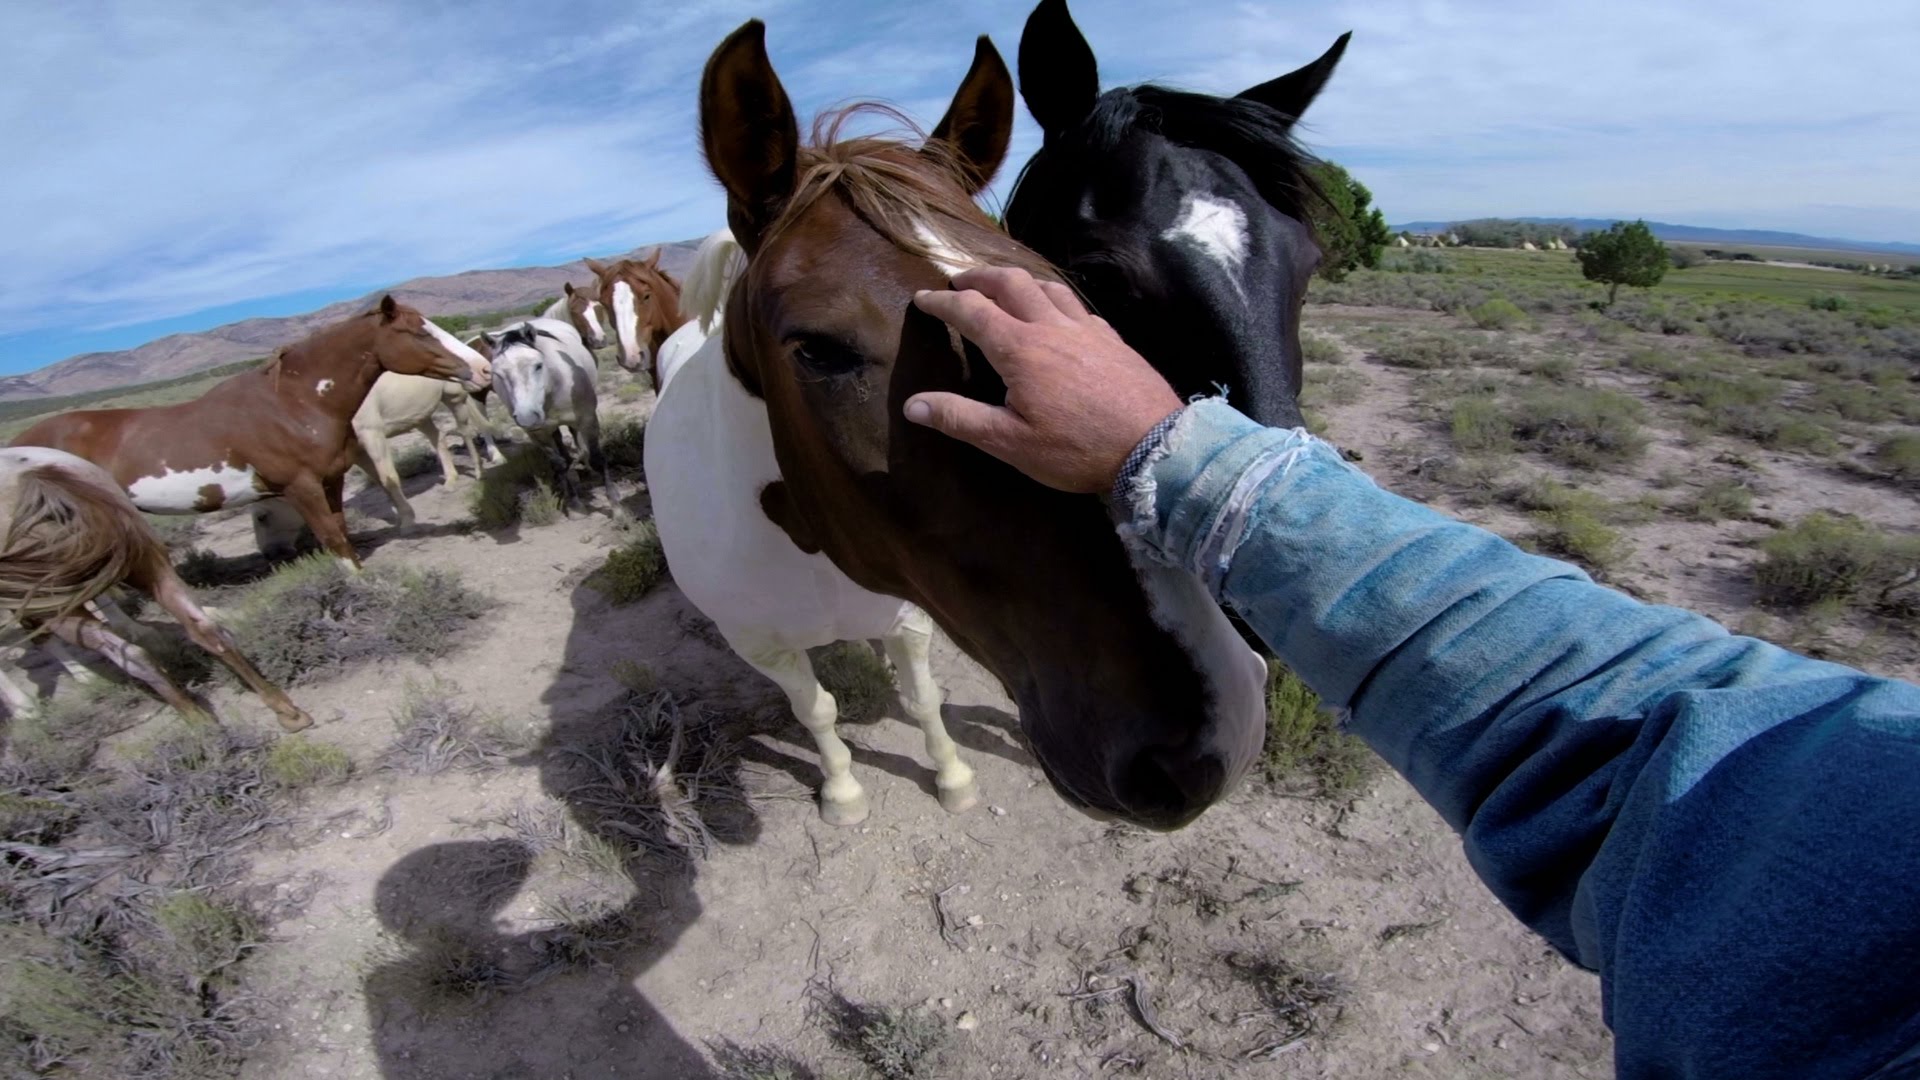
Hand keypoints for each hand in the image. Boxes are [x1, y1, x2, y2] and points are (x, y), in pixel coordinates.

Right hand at [906, 267, 1182, 493]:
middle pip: (1011, 283)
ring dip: (1019, 280)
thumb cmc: (1076, 450)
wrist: (1153, 447)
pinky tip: (1058, 313)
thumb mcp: (1010, 443)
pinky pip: (1078, 306)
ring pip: (1048, 286)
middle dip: (979, 276)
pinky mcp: (1112, 340)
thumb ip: (961, 419)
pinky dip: (1055, 298)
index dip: (942, 302)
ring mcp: (1086, 329)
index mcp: (1020, 349)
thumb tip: (913, 405)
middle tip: (960, 280)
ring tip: (1005, 286)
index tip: (922, 298)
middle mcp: (1051, 327)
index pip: (971, 311)